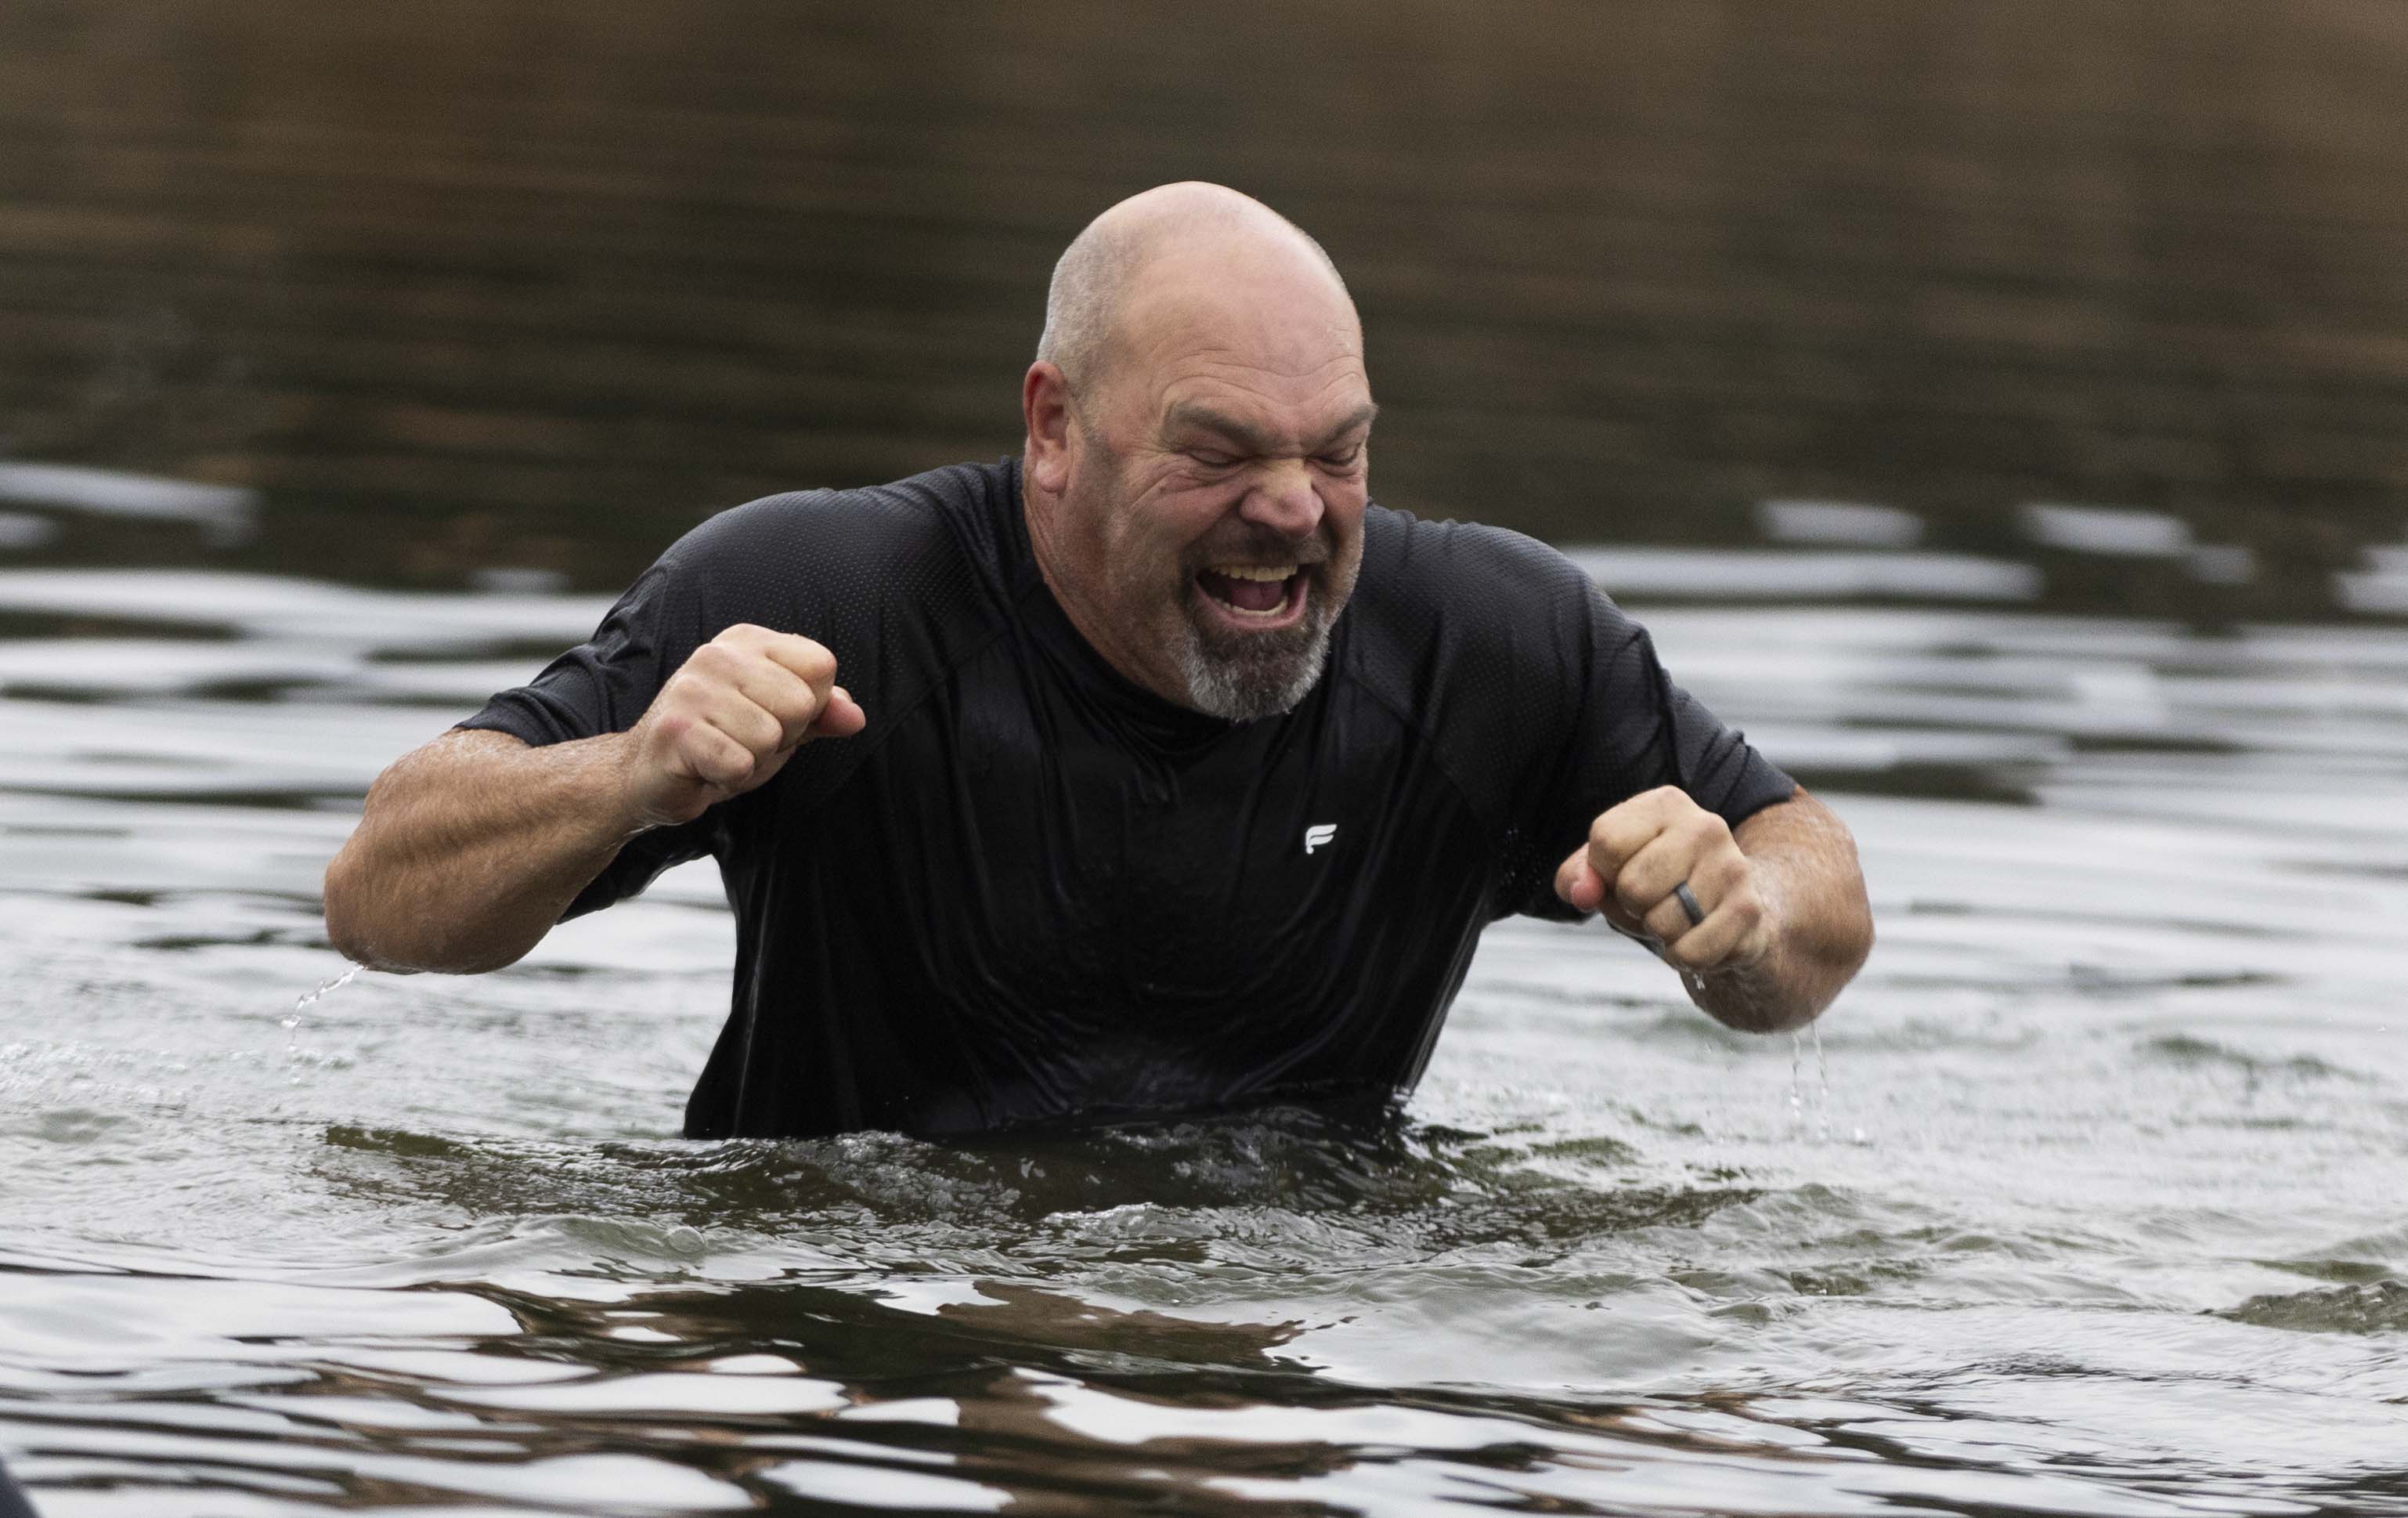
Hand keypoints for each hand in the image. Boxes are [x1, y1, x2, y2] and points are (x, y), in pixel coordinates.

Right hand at [616, 624, 866, 827]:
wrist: (647, 775)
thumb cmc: (720, 742)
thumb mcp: (781, 723)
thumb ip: (823, 713)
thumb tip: (855, 716)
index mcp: (748, 642)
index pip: (821, 666)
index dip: (809, 706)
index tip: (771, 715)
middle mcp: (718, 654)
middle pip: (801, 703)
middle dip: (782, 737)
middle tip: (742, 740)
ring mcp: (693, 689)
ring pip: (771, 737)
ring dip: (753, 759)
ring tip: (722, 752)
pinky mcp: (676, 729)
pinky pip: (740, 763)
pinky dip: (730, 778)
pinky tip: (705, 768)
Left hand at [1553, 785, 1772, 974]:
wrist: (1733, 910)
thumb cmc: (1659, 885)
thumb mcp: (1609, 872)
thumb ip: (1578, 876)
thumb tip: (1581, 892)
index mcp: (1665, 805)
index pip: (1606, 841)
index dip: (1602, 873)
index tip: (1621, 873)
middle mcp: (1705, 826)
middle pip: (1632, 886)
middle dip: (1631, 907)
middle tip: (1653, 901)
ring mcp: (1732, 868)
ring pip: (1661, 923)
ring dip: (1659, 934)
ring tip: (1678, 916)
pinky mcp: (1748, 911)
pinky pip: (1690, 952)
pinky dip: (1683, 957)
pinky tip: (1698, 936)